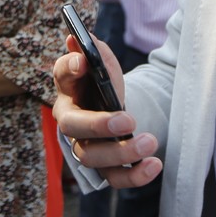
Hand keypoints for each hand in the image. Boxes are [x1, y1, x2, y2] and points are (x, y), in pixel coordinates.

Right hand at [52, 34, 160, 188]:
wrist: (118, 111)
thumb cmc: (105, 87)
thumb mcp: (104, 66)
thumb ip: (95, 52)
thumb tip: (77, 38)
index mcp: (68, 90)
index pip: (61, 76)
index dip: (69, 69)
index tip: (83, 62)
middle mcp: (70, 122)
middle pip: (72, 127)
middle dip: (98, 125)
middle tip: (127, 120)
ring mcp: (85, 147)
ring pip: (92, 157)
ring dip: (121, 152)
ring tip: (150, 141)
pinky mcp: (104, 167)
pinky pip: (114, 178)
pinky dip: (134, 176)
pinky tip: (154, 165)